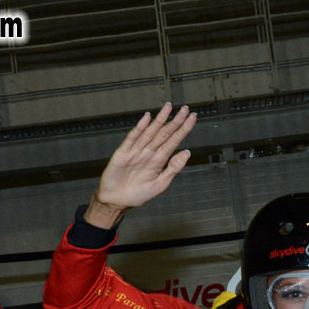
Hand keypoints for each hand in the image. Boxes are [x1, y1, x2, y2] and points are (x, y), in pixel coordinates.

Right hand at [85, 103, 197, 227]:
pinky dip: (139, 128)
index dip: (183, 129)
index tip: (192, 118)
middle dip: (175, 121)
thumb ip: (173, 168)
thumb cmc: (138, 194)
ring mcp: (136, 151)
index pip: (174, 141)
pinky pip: (133, 138)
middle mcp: (149, 152)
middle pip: (164, 133)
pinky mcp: (123, 153)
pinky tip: (147, 118)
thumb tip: (187, 152)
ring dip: (160, 119)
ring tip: (168, 107)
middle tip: (185, 108)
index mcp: (159, 160)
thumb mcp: (160, 184)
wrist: (116, 201)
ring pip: (150, 132)